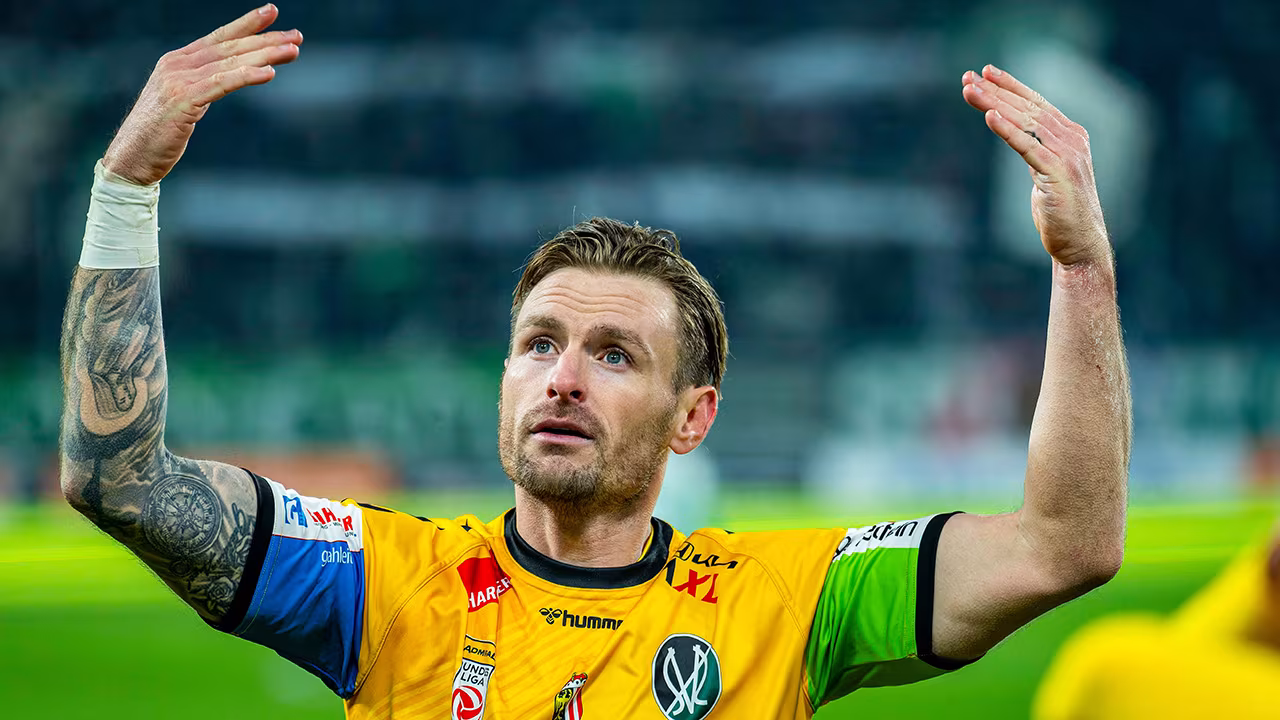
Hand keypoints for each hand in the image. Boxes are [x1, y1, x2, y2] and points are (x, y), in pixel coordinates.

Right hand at [101, 4, 301, 185]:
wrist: (131, 157)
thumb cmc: (158, 134)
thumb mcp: (182, 102)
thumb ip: (202, 86)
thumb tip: (226, 79)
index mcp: (177, 61)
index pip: (219, 37)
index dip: (246, 24)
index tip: (272, 12)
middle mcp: (178, 65)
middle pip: (231, 47)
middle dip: (266, 40)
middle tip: (297, 36)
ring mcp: (179, 80)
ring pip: (231, 63)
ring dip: (265, 55)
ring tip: (293, 51)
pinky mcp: (184, 100)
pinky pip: (222, 83)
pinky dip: (247, 75)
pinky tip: (269, 72)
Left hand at [962, 65, 1109, 266]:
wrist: (1080, 243)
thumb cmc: (1060, 211)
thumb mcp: (1045, 173)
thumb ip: (1035, 151)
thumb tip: (1014, 135)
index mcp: (1071, 136)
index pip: (1037, 103)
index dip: (1011, 86)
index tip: (985, 73)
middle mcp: (1072, 139)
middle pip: (1027, 108)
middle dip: (996, 91)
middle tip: (968, 77)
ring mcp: (1067, 154)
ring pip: (1025, 122)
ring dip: (994, 104)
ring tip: (971, 91)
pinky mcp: (1058, 172)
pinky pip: (1027, 146)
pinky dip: (1007, 130)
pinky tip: (989, 117)